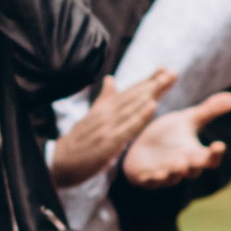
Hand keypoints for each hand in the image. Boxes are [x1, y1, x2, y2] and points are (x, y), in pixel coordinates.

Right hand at [51, 71, 175, 186]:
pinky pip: (127, 128)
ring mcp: (106, 128)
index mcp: (104, 108)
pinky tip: (152, 107)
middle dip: (154, 83)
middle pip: (134, 97)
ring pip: (132, 108)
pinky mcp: (106, 143)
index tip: (164, 68)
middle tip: (172, 72)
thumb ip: (104, 99)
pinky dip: (139, 117)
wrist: (57, 161)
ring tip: (165, 82)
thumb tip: (111, 79)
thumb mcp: (91, 117)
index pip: (129, 92)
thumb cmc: (77, 141)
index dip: (147, 80)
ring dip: (150, 94)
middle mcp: (105, 114)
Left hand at [122, 90, 230, 186]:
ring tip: (177, 163)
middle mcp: (183, 167)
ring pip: (173, 177)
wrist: (144, 145)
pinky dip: (152, 179)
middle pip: (193, 170)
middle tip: (195, 157)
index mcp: (196, 155)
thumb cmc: (171, 134)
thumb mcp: (189, 119)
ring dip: (175, 172)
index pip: (211, 158)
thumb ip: (210, 110)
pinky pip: (151, 182)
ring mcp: (166, 175)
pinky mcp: (147, 178)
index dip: (216, 153)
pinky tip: (151, 174)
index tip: (219, 145)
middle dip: (194, 164)